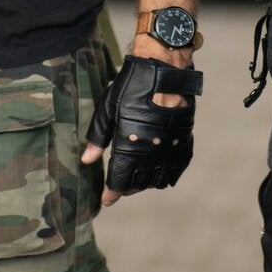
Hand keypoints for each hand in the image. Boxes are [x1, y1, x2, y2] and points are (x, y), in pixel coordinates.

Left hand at [80, 55, 202, 204]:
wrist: (164, 71)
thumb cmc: (131, 87)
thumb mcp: (107, 110)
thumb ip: (97, 138)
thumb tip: (87, 160)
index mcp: (129, 146)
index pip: (119, 181)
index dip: (111, 194)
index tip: (105, 200)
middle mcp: (151, 154)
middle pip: (138, 184)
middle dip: (126, 188)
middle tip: (118, 185)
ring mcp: (170, 150)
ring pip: (158, 181)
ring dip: (146, 182)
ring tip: (136, 176)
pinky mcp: (184, 143)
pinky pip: (176, 170)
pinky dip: (166, 175)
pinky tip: (158, 170)